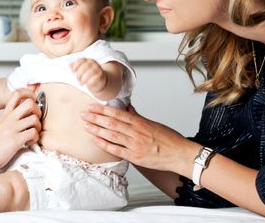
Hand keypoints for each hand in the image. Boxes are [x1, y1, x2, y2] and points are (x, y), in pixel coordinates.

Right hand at [0, 88, 41, 173]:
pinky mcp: (15, 140)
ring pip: (35, 118)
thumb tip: (24, 115)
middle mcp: (9, 118)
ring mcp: (12, 128)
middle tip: (35, 121)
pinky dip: (35, 139)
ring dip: (38, 127)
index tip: (33, 104)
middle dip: (38, 111)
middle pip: (30, 102)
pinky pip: (34, 133)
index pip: (17, 94)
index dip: (29, 95)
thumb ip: (10, 118)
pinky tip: (28, 143)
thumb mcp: (0, 124)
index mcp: (5, 114)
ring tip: (32, 134)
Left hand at [70, 58, 106, 92]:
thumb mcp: (82, 70)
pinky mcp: (100, 77)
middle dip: (78, 73)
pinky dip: (89, 82)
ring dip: (83, 79)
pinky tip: (87, 84)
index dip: (75, 65)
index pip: (81, 60)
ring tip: (81, 82)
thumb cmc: (88, 76)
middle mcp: (94, 64)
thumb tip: (68, 65)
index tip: (72, 71)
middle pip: (84, 66)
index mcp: (89, 61)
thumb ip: (76, 67)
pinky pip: (94, 79)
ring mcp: (98, 70)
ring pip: (89, 73)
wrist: (99, 83)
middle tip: (77, 78)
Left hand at [81, 104, 195, 174]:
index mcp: (140, 123)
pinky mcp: (136, 157)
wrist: (180, 154)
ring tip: (86, 126)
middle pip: (112, 123)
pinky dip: (106, 145)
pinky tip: (97, 141)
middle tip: (84, 114)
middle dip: (96, 118)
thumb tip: (128, 109)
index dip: (103, 110)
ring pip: (112, 135)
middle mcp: (136, 133)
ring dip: (97, 130)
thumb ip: (138, 117)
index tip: (92, 107)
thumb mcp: (153, 124)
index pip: (117, 114)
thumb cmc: (170, 140)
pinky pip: (117, 150)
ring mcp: (135, 145)